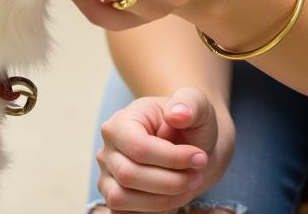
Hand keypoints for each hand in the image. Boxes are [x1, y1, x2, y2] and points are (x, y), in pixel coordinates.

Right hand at [95, 87, 231, 211]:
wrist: (188, 145)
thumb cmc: (190, 123)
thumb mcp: (196, 104)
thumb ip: (189, 103)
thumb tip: (175, 114)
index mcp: (121, 121)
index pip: (138, 147)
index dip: (172, 158)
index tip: (200, 158)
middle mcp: (107, 149)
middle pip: (129, 175)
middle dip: (170, 181)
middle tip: (197, 176)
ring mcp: (107, 176)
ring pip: (123, 199)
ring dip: (162, 200)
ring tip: (188, 187)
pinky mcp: (113, 198)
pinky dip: (153, 210)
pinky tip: (173, 197)